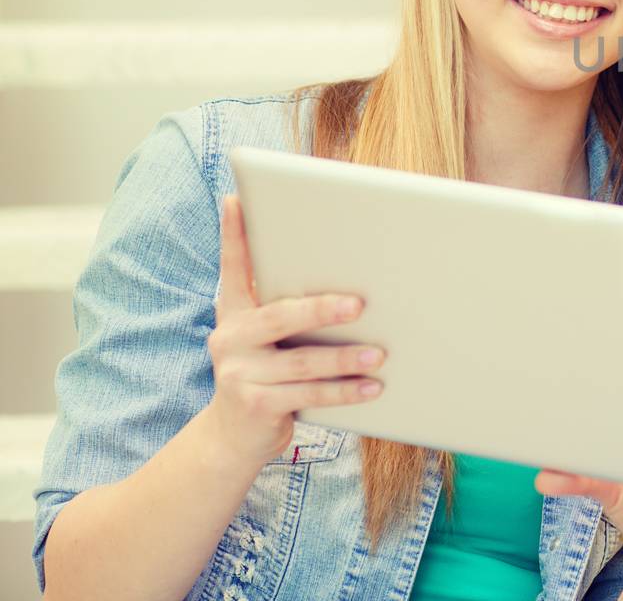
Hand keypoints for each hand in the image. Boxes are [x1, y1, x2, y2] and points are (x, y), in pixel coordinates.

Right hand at [202, 195, 385, 469]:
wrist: (233, 437)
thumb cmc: (267, 374)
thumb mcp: (269, 339)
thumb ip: (290, 312)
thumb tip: (352, 286)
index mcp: (234, 313)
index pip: (232, 267)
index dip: (233, 233)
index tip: (235, 199)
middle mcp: (230, 337)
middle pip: (279, 317)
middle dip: (320, 309)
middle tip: (359, 304)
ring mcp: (239, 372)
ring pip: (301, 360)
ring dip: (344, 357)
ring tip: (379, 354)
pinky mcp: (254, 404)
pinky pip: (308, 394)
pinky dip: (344, 390)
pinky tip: (372, 386)